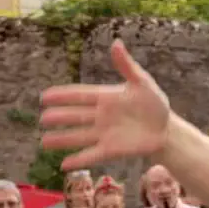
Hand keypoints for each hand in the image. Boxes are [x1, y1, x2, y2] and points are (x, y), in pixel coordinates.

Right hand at [40, 40, 171, 169]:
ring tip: (44, 142)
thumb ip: (127, 66)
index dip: (62, 96)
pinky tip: (64, 165)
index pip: (80, 95)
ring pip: (79, 136)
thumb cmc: (154, 103)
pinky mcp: (111, 150)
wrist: (166, 129)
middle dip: (59, 117)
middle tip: (42, 119)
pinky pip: (92, 155)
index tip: (44, 96)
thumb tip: (115, 43)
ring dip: (62, 140)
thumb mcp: (142, 82)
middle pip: (75, 116)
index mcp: (106, 97)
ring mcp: (104, 134)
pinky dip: (79, 160)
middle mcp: (100, 116)